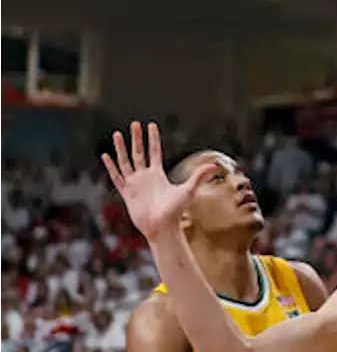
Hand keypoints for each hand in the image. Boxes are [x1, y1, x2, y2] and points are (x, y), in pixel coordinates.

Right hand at [101, 122, 213, 240]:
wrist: (162, 227)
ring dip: (121, 148)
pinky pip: (117, 177)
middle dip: (136, 139)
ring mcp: (135, 184)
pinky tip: (106, 156)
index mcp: (158, 174)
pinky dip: (111, 167)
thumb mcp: (189, 190)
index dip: (153, 139)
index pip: (154, 151)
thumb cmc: (176, 211)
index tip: (151, 125)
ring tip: (117, 134)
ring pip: (126, 161)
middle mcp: (145, 177)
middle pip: (139, 153)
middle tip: (134, 123)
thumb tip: (215, 165)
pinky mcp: (127, 192)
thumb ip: (199, 176)